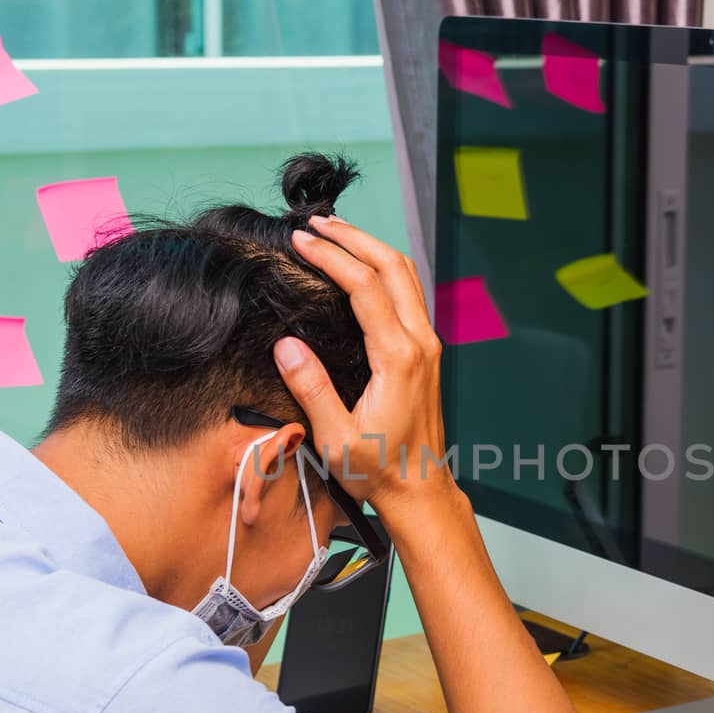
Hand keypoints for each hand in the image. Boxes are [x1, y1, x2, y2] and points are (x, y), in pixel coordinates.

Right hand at [274, 216, 452, 518]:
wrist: (419, 489)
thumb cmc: (379, 470)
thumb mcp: (336, 437)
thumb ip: (311, 389)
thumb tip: (285, 345)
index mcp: (399, 358)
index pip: (365, 287)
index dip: (332, 257)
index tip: (301, 240)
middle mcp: (420, 343)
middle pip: (392, 267)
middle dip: (354, 238)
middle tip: (316, 223)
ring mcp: (428, 345)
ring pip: (406, 276)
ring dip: (371, 248)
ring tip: (336, 232)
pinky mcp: (426, 351)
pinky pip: (409, 294)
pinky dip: (383, 269)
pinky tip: (360, 267)